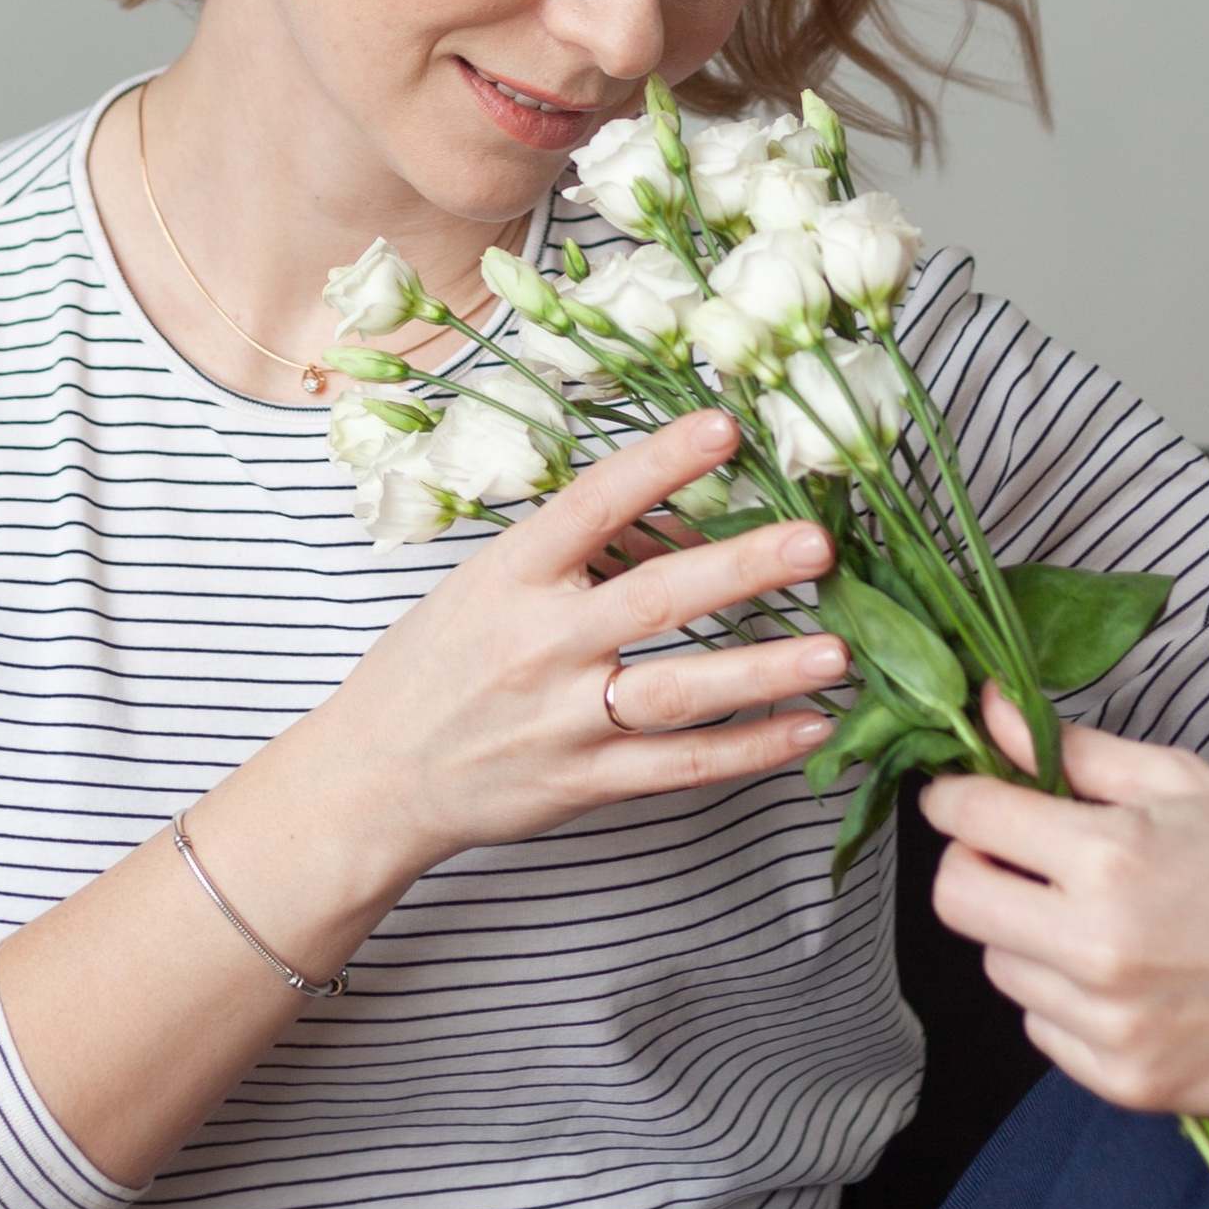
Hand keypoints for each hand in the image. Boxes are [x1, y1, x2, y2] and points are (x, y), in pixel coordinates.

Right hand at [314, 408, 844, 884]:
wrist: (372, 778)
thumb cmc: (434, 668)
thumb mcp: (489, 587)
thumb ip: (585, 555)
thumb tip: (691, 521)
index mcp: (510, 577)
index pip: (592, 505)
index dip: (660, 463)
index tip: (725, 425)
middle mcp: (539, 644)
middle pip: (653, 598)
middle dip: (741, 569)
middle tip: (816, 544)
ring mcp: (563, 719)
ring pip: (679, 691)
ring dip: (763, 669)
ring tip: (837, 650)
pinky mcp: (584, 782)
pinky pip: (679, 766)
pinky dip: (747, 750)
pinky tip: (807, 730)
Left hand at [917, 697, 1208, 1114]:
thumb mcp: (1177, 781)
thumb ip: (1072, 752)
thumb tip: (982, 709)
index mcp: (1109, 858)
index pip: (969, 819)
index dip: (957, 798)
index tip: (967, 797)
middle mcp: (1099, 948)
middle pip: (958, 900)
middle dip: (975, 866)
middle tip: (1017, 857)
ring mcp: (1111, 1025)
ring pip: (1001, 968)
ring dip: (1027, 936)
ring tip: (1098, 920)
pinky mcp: (1127, 1082)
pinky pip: (1044, 1030)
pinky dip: (1065, 1002)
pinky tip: (1126, 979)